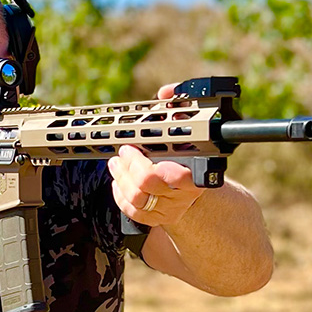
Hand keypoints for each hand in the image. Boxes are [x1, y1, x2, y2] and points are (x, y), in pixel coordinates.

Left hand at [107, 82, 204, 227]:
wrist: (196, 181)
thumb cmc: (189, 150)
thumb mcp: (188, 127)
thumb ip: (179, 106)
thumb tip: (166, 92)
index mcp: (196, 171)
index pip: (172, 174)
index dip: (144, 163)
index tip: (130, 148)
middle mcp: (184, 194)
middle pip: (147, 185)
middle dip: (128, 166)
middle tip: (121, 152)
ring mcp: (170, 209)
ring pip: (137, 199)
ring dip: (120, 178)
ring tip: (115, 164)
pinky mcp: (157, 219)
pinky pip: (133, 213)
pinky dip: (120, 197)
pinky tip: (118, 183)